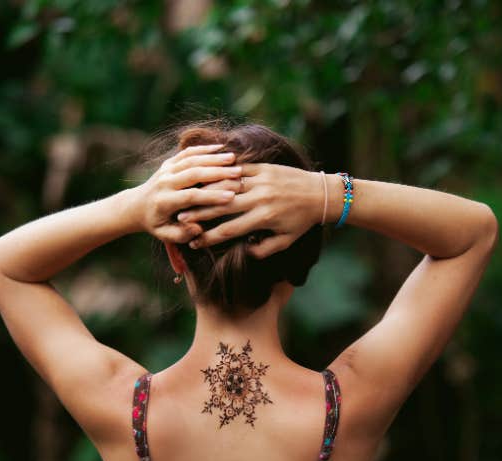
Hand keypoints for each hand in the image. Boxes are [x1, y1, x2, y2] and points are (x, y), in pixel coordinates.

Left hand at [133, 143, 242, 241]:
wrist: (136, 206)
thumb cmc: (156, 224)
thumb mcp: (165, 235)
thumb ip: (181, 234)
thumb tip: (198, 228)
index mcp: (164, 201)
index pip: (190, 196)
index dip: (211, 195)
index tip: (231, 196)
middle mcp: (164, 182)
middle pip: (193, 173)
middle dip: (216, 172)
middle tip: (237, 172)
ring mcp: (166, 170)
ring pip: (191, 159)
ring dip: (213, 157)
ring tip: (233, 158)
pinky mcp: (168, 162)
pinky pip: (187, 152)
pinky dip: (204, 149)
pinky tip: (220, 147)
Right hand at [177, 162, 324, 257]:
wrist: (320, 194)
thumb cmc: (302, 221)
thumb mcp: (285, 241)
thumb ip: (264, 250)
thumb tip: (243, 252)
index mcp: (264, 218)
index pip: (230, 230)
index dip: (210, 238)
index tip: (194, 243)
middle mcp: (261, 198)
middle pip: (222, 206)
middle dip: (200, 213)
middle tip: (180, 218)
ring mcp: (262, 180)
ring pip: (227, 184)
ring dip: (206, 191)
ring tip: (189, 197)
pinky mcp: (264, 167)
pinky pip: (238, 168)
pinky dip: (222, 173)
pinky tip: (207, 177)